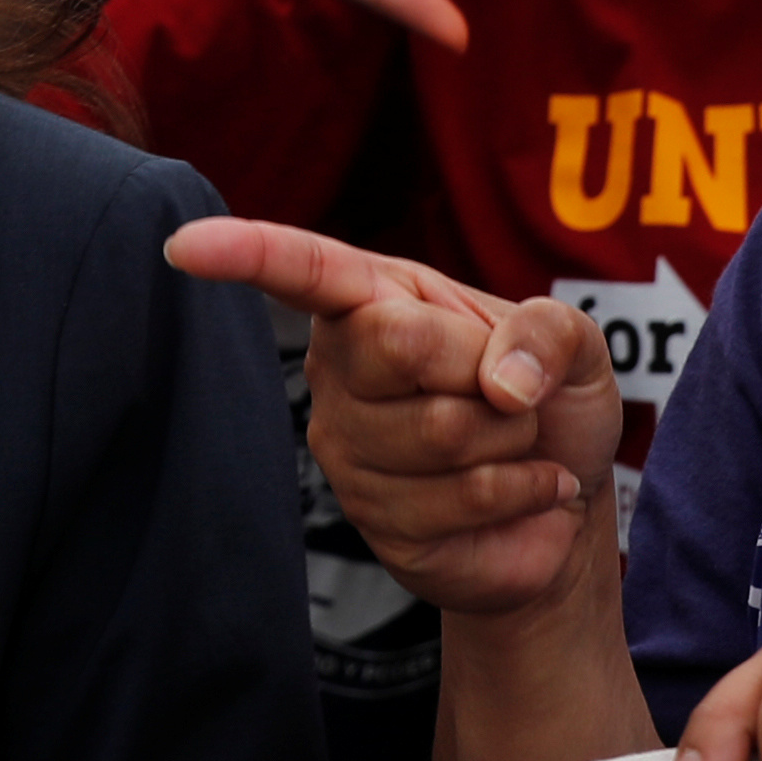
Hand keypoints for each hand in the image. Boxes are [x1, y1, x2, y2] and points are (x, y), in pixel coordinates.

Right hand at [162, 221, 615, 617]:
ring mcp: (348, 444)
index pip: (302, 268)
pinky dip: (520, 490)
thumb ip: (547, 331)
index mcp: (376, 297)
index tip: (185, 245)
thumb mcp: (575, 343)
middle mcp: (343, 366)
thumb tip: (499, 381)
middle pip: (397, 344)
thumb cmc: (549, 403)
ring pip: (441, 431)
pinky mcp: (370, 515)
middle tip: (506, 394)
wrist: (563, 505)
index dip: (244, 254)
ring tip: (509, 445)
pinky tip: (520, 490)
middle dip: (486, 372)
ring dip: (512, 441)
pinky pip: (459, 498)